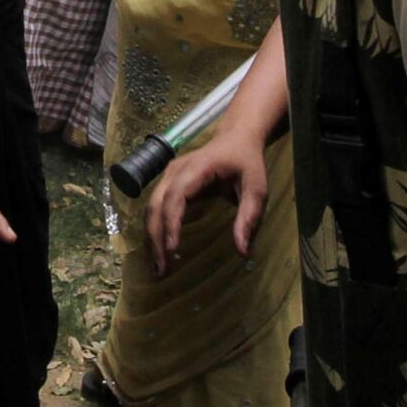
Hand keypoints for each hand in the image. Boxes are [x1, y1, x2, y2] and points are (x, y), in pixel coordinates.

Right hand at [144, 126, 268, 274]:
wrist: (236, 137)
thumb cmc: (246, 162)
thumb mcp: (256, 188)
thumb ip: (249, 217)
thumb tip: (243, 251)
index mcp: (197, 168)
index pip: (176, 196)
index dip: (172, 223)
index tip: (173, 249)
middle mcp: (175, 171)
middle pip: (156, 205)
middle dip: (155, 238)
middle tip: (161, 269)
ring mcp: (168, 177)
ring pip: (150, 209)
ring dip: (151, 238)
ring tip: (157, 267)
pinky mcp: (167, 185)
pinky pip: (155, 209)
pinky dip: (154, 231)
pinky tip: (158, 252)